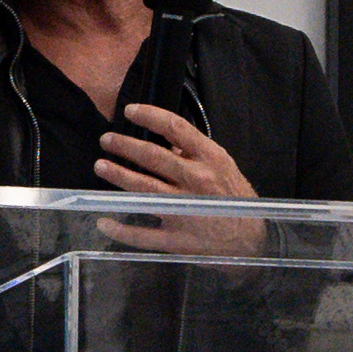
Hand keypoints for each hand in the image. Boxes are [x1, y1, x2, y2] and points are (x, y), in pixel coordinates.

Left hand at [93, 102, 264, 255]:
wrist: (252, 241)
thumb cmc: (235, 200)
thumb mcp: (223, 167)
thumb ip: (195, 153)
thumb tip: (165, 140)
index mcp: (210, 159)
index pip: (175, 128)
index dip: (149, 116)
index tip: (130, 110)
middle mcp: (196, 181)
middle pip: (152, 157)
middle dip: (124, 146)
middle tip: (106, 140)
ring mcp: (184, 210)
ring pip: (143, 188)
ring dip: (118, 175)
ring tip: (101, 165)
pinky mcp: (176, 238)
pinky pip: (142, 234)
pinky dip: (120, 229)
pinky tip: (104, 222)